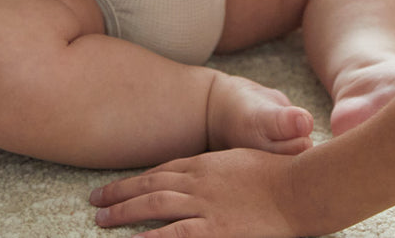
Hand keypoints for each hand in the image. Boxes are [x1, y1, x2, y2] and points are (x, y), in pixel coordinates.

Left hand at [90, 148, 302, 236]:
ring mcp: (206, 204)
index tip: (117, 187)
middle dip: (121, 193)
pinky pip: (175, 234)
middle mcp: (200, 181)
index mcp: (207, 163)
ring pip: (155, 204)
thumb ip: (218, 172)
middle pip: (151, 184)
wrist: (298, 187)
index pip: (163, 170)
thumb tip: (200, 182)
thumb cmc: (277, 175)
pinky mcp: (215, 229)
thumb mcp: (241, 164)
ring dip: (125, 211)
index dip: (137, 180)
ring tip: (102, 219)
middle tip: (96, 201)